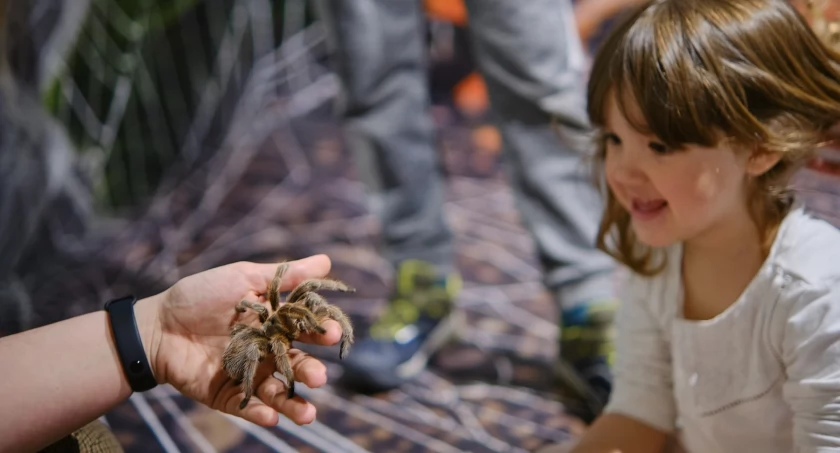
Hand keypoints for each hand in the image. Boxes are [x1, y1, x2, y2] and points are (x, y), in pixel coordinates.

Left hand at [135, 255, 339, 425]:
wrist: (157, 324)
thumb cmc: (200, 296)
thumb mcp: (244, 278)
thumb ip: (285, 275)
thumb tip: (327, 261)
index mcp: (275, 325)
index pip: (306, 330)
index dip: (321, 332)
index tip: (333, 331)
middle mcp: (268, 352)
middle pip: (297, 366)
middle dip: (311, 372)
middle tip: (319, 377)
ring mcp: (249, 375)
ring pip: (278, 392)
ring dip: (295, 404)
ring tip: (307, 414)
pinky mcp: (228, 395)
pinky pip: (247, 406)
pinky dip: (259, 413)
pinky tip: (270, 416)